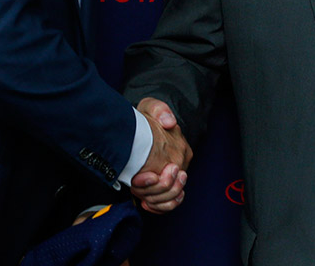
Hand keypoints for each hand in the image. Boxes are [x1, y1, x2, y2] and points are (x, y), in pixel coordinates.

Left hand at [132, 98, 191, 213]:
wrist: (142, 126)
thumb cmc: (147, 118)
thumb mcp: (150, 107)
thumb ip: (160, 110)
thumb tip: (169, 123)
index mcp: (180, 149)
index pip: (172, 177)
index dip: (152, 182)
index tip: (137, 177)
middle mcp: (180, 165)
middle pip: (170, 191)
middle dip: (150, 191)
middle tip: (134, 183)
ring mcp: (174, 176)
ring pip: (170, 200)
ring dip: (152, 199)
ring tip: (137, 190)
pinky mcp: (167, 185)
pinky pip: (168, 204)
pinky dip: (158, 207)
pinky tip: (145, 203)